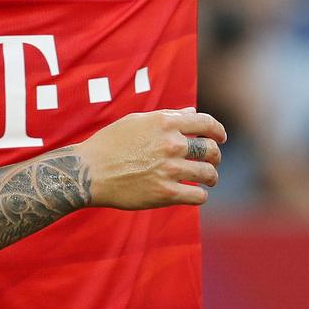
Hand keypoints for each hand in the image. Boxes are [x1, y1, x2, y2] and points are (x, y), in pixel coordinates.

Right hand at [76, 109, 225, 208]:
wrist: (88, 172)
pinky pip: (197, 196)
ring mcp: (169, 170)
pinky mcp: (165, 193)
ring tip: (208, 180)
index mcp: (165, 123)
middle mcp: (171, 144)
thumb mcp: (137, 121)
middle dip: (215, 156)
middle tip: (212, 162)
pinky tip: (195, 194)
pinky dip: (201, 195)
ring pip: (208, 174)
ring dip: (211, 177)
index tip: (220, 138)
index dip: (218, 131)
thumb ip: (168, 117)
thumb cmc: (110, 144)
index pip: (206, 124)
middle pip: (210, 150)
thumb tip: (192, 113)